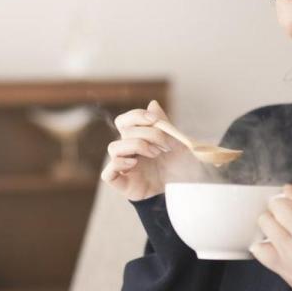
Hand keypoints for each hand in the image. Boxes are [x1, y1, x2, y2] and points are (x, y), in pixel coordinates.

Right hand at [100, 100, 214, 201]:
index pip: (124, 120)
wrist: (184, 187)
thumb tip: (152, 103)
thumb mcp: (176, 142)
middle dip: (148, 134)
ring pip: (113, 148)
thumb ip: (163, 123)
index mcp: (137, 137)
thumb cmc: (178, 164)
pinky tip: (134, 164)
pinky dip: (118, 165)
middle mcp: (127, 150)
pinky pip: (107, 173)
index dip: (136, 116)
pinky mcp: (122, 183)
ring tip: (155, 154)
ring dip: (135, 146)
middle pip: (125, 132)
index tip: (154, 119)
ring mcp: (123, 166)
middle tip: (165, 145)